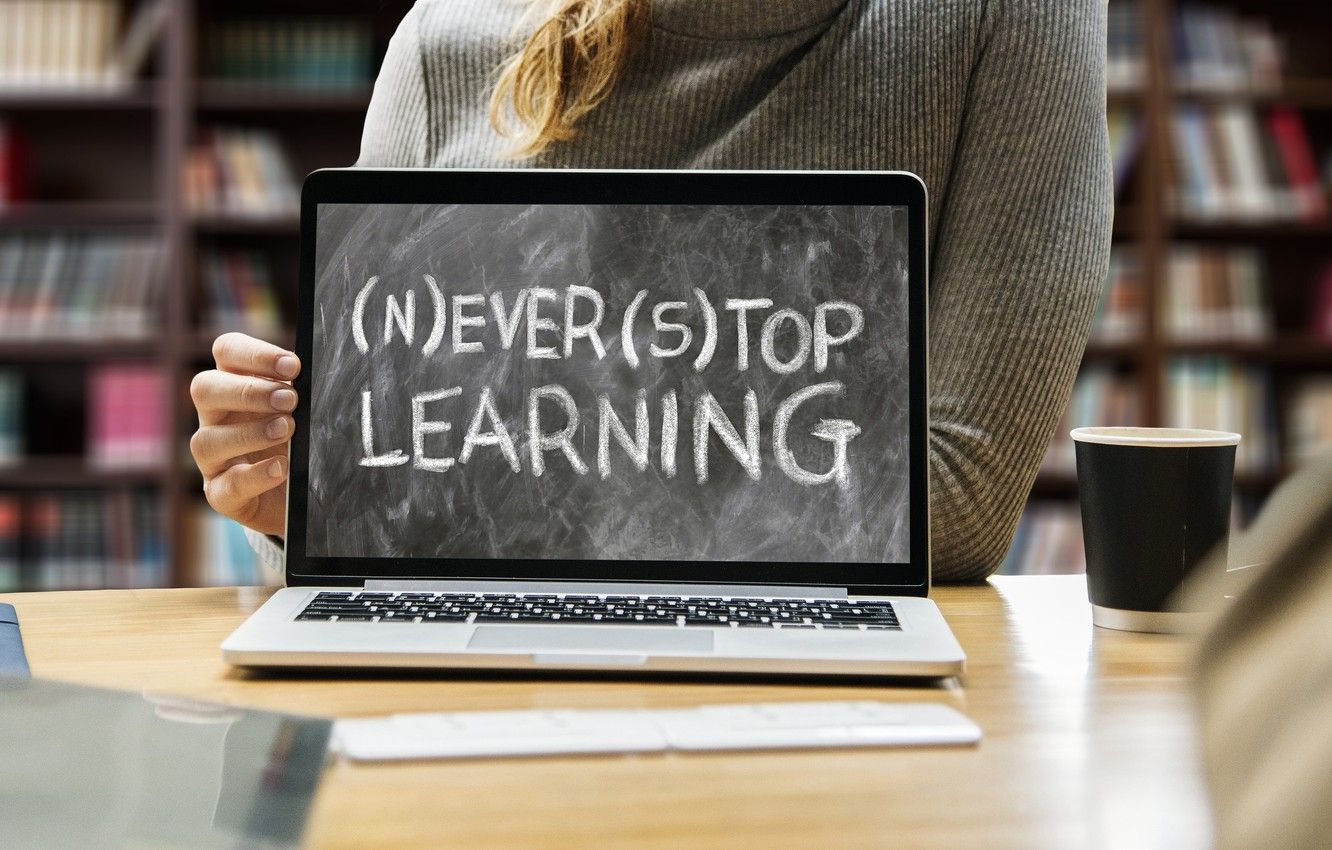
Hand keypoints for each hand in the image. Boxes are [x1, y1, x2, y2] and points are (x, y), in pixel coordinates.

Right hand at [189, 333, 299, 535]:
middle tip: (290, 400)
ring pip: (207, 440)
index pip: (226, 351)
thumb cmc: (303, 441)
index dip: (254, 354)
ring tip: (287, 430)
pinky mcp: (221, 494)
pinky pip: (226, 485)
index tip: (293, 366)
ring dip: (249, 432)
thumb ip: (305, 391)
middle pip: (204, 388)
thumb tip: (320, 372)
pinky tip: (281, 468)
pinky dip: (255, 475)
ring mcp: (212, 458)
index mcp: (235, 384)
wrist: (305, 494)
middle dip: (248, 392)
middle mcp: (215, 417)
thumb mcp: (305, 410)